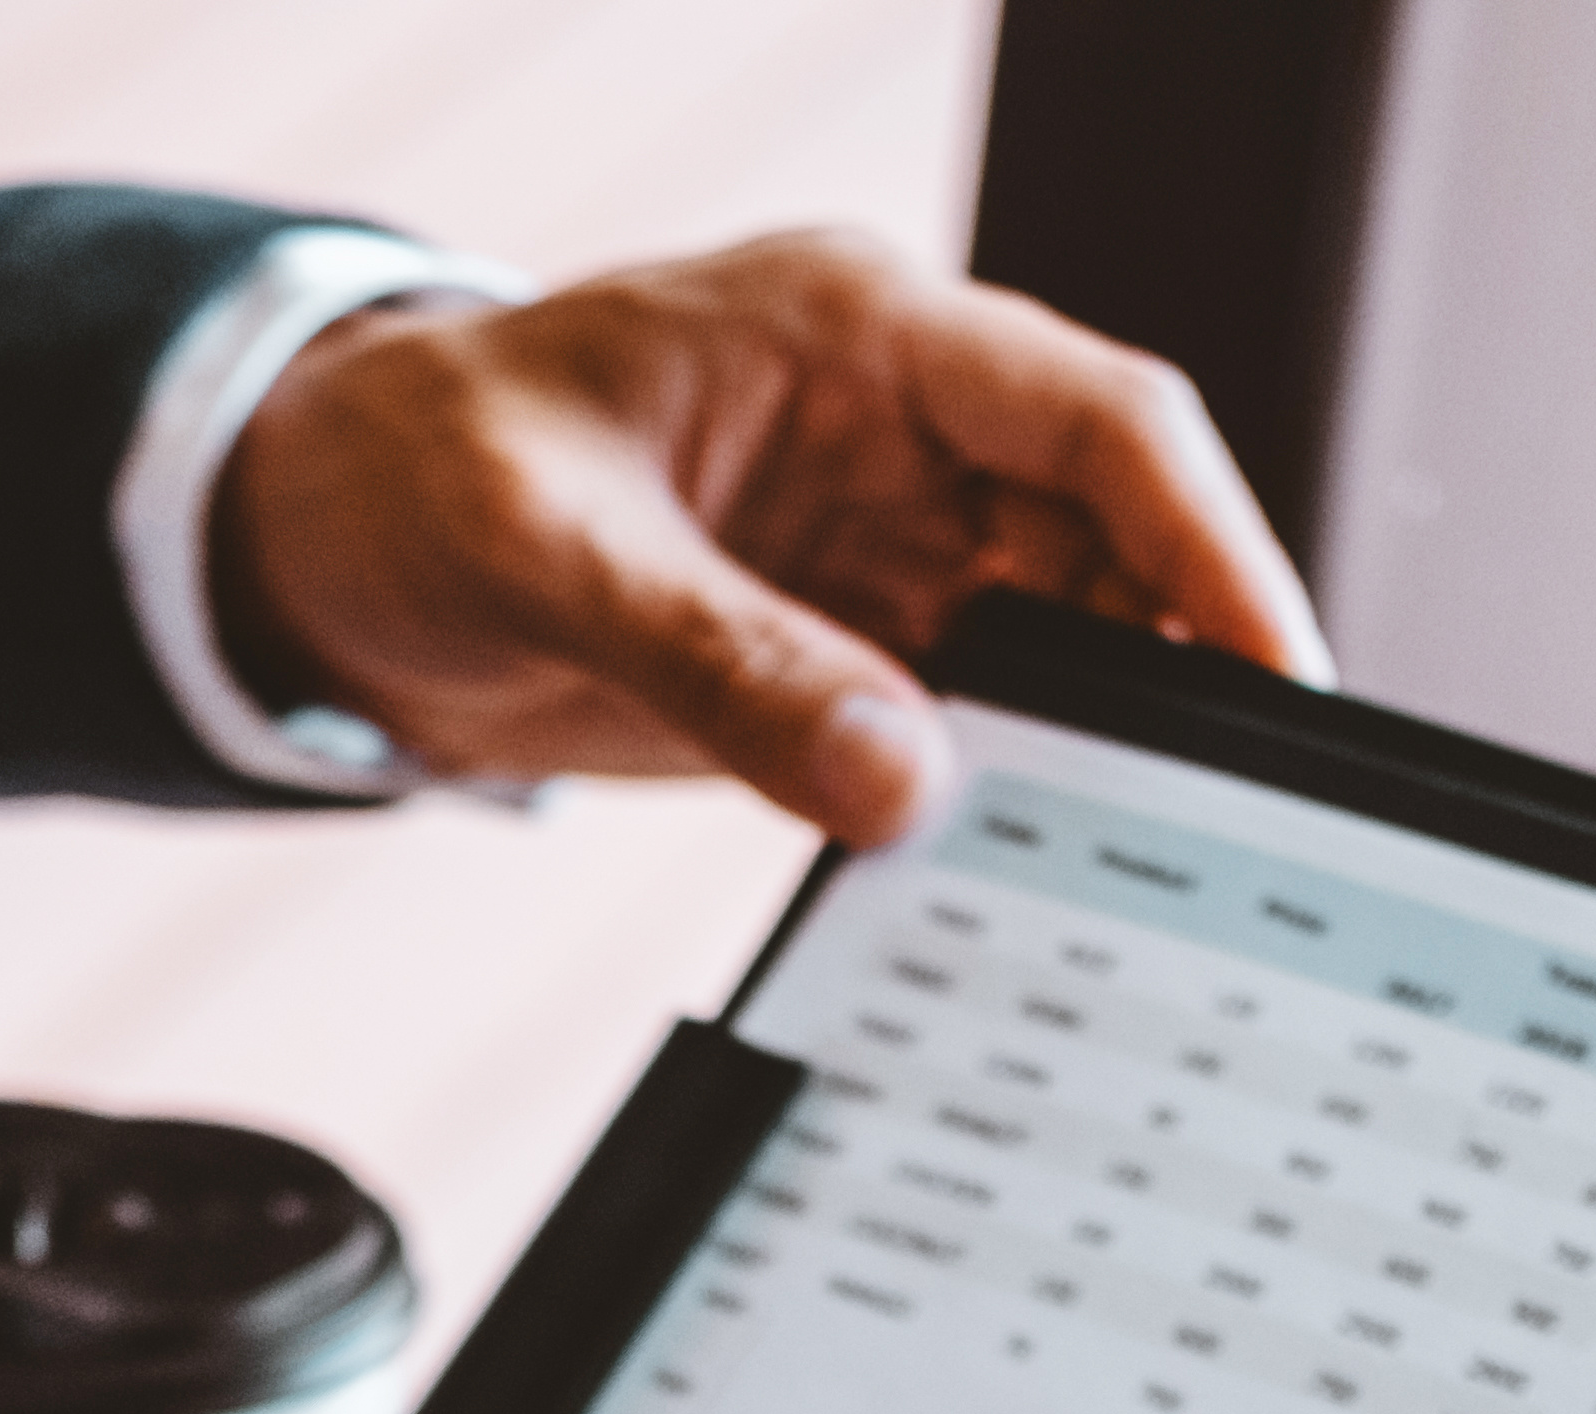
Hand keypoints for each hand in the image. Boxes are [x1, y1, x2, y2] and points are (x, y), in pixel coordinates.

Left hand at [211, 230, 1329, 847]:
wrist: (320, 547)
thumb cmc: (413, 473)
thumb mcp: (544, 550)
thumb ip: (719, 662)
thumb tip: (897, 776)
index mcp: (859, 335)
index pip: (1100, 421)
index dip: (1209, 544)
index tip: (1275, 676)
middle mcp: (906, 440)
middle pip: (1114, 551)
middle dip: (1174, 677)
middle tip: (1219, 830)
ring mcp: (887, 557)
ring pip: (1061, 658)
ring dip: (1092, 763)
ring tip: (1127, 886)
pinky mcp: (851, 663)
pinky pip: (971, 739)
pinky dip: (1002, 812)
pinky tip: (1018, 894)